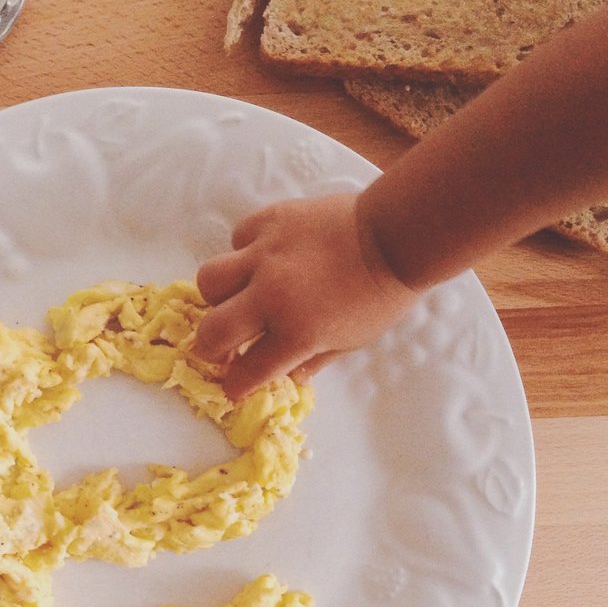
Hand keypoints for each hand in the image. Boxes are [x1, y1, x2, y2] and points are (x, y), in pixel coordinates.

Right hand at [192, 193, 418, 399]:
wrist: (397, 235)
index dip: (237, 385)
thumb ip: (313, 360)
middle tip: (221, 348)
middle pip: (213, 332)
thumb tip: (288, 376)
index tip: (235, 385)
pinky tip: (262, 258)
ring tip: (235, 297)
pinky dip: (244, 253)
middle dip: (210, 348)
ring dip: (217, 296)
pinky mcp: (270, 221)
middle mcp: (272, 297)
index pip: (248, 372)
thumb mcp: (351, 342)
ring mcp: (266, 256)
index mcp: (296, 333)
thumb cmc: (380, 296)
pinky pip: (238, 239)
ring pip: (210, 280)